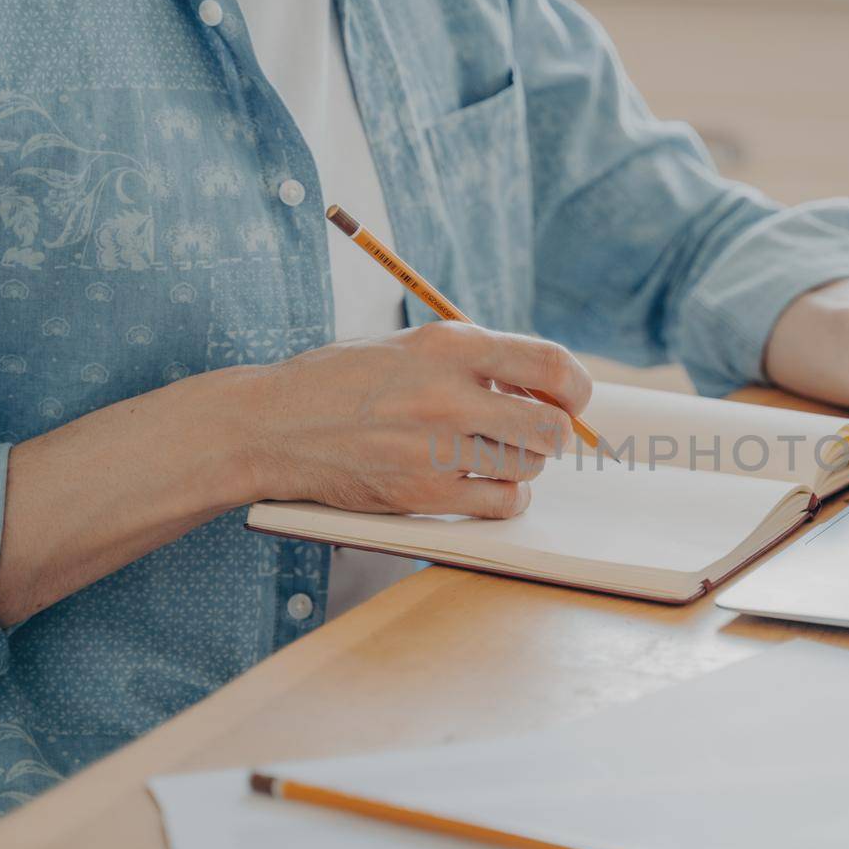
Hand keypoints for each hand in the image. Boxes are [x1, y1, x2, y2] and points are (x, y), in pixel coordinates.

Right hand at [240, 322, 591, 518]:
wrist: (273, 424)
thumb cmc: (343, 382)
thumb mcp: (410, 346)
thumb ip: (473, 360)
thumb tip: (544, 386)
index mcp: (450, 345)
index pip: (551, 365)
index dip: (575, 389)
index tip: (570, 400)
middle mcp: (449, 394)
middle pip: (550, 427)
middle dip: (550, 434)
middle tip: (528, 434)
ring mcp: (436, 448)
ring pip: (528, 467)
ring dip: (521, 465)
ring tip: (491, 454)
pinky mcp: (422, 494)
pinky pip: (500, 504)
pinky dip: (505, 499)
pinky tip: (485, 486)